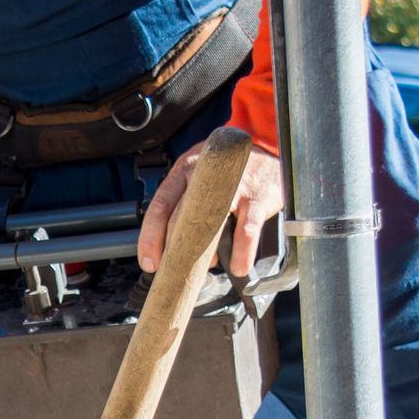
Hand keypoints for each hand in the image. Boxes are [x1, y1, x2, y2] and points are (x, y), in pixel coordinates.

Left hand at [138, 139, 282, 276]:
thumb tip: (172, 246)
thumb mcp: (199, 177)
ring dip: (206, 253)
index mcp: (184, 172)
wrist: (269, 147)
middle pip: (180, 218)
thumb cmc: (228, 168)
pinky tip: (238, 266)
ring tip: (206, 268)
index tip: (149, 262)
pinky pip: (247, 231)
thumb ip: (184, 203)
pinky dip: (242, 252)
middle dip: (173, 250)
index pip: (159, 206)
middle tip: (173, 271)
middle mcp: (205, 176)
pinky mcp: (258, 198)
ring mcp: (233, 187)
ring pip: (210, 225)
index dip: (150, 238)